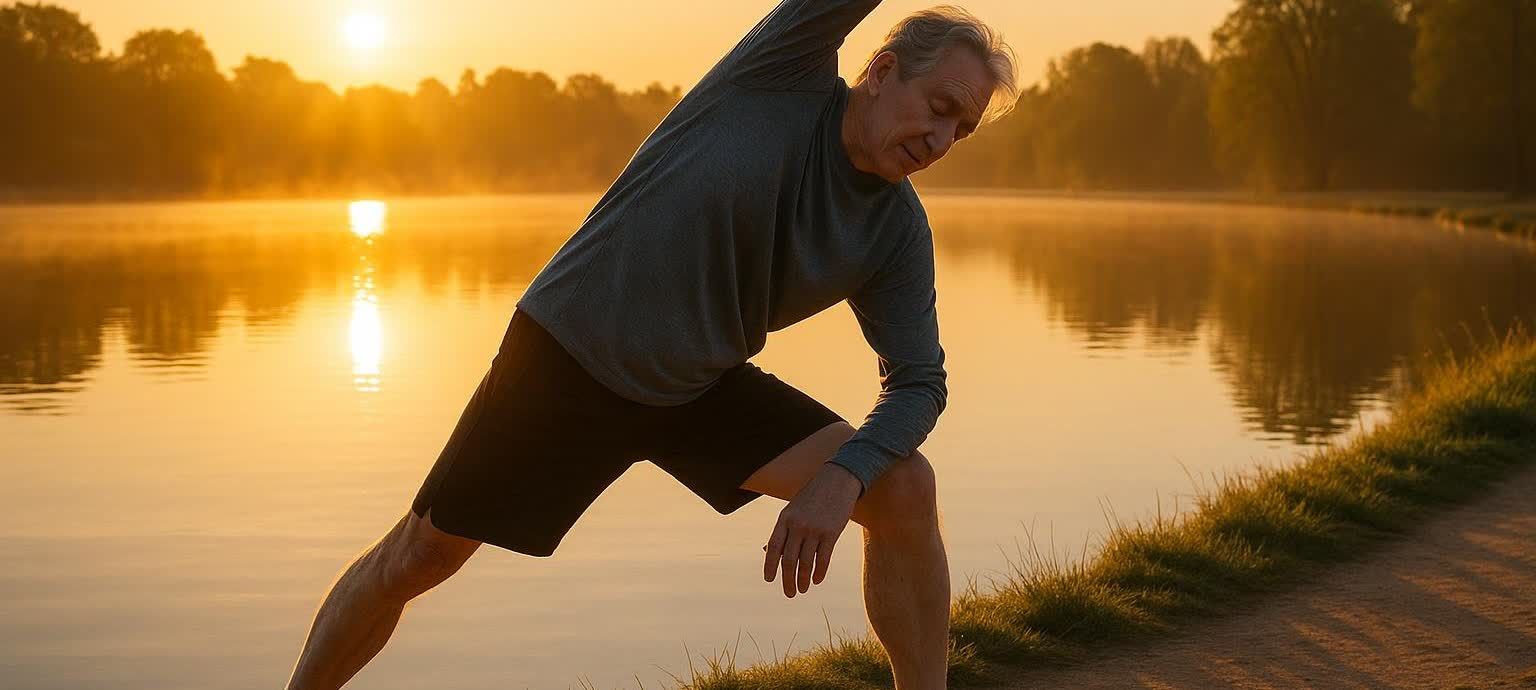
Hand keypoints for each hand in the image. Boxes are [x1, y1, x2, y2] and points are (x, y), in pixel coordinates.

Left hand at [761, 463, 861, 597]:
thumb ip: (783, 530)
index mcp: (785, 519)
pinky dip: (819, 572)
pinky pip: (823, 558)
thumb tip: (768, 552)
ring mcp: (815, 529)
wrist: (837, 480)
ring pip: (806, 562)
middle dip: (787, 580)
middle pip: (789, 559)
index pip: (774, 547)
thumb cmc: (812, 497)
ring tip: (802, 589)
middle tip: (789, 593)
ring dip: (803, 580)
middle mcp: (798, 525)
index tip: (769, 580)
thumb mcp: (792, 509)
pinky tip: (816, 580)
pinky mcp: (832, 533)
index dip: (770, 565)